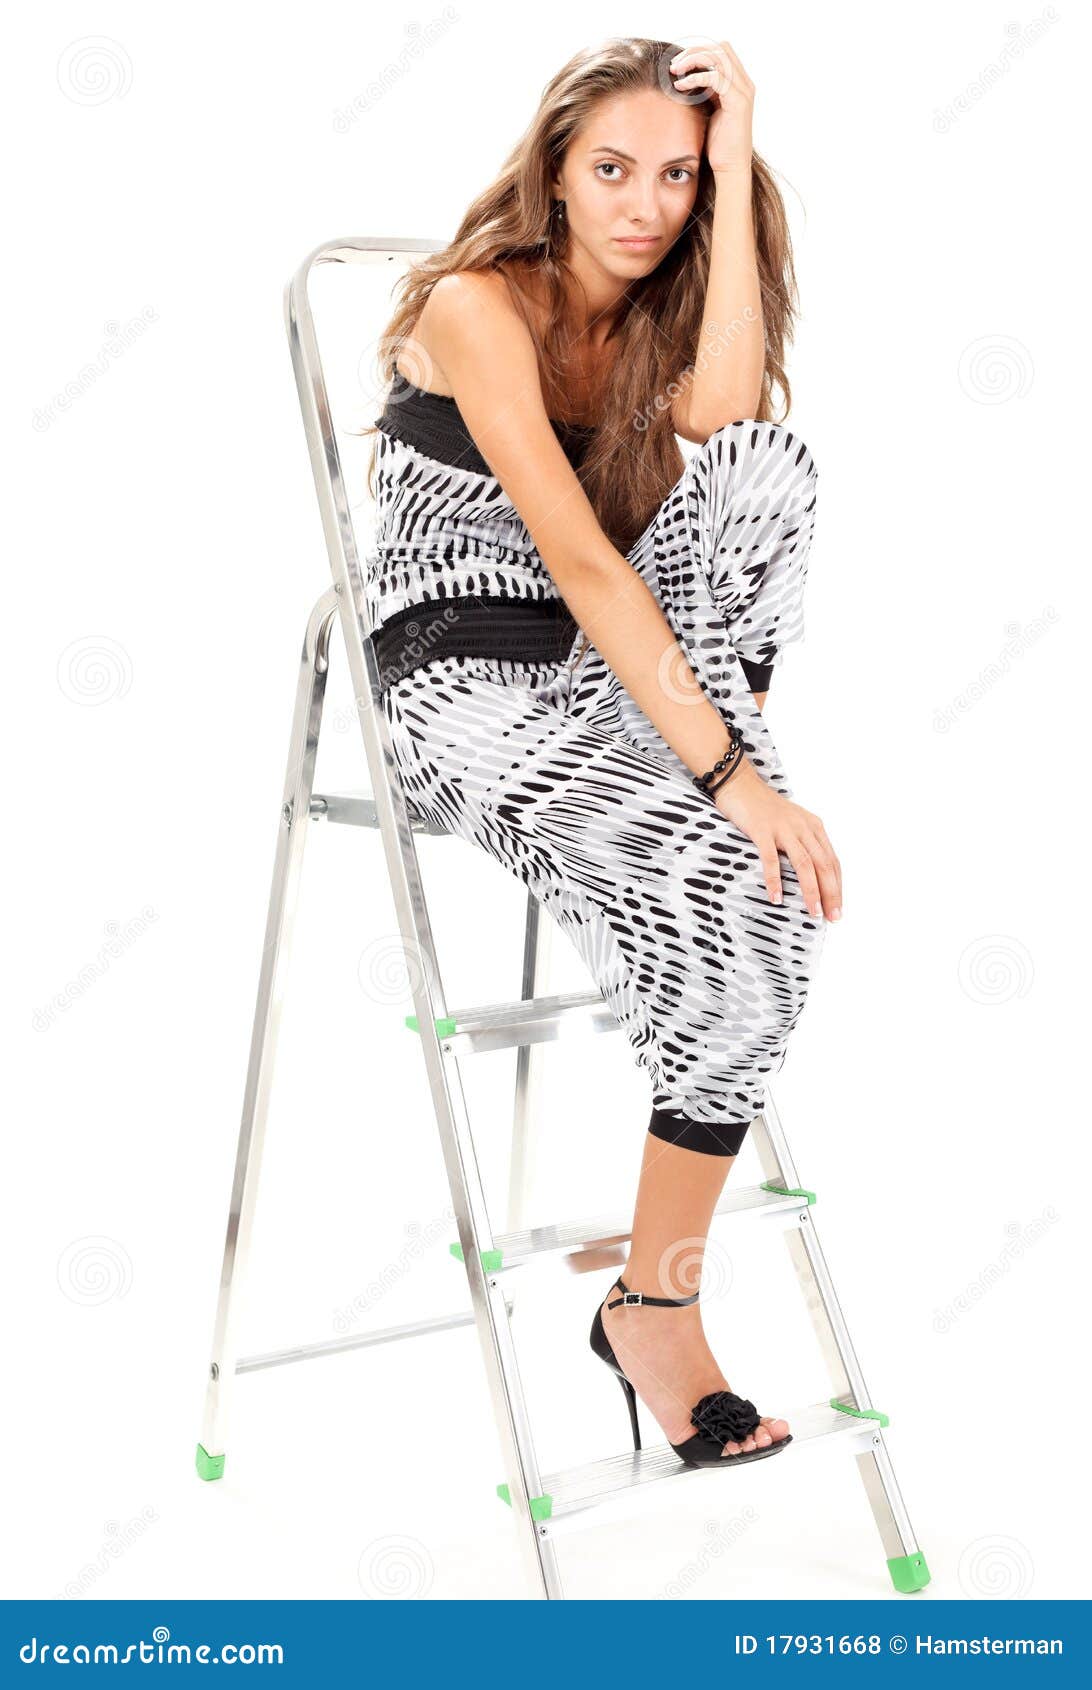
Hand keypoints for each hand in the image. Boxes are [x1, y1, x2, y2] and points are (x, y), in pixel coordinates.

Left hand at [667, 40, 754, 172]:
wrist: (730, 168)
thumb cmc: (718, 145)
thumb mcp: (710, 111)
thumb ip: (706, 92)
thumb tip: (687, 78)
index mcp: (739, 84)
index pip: (721, 51)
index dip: (700, 50)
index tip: (679, 63)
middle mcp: (744, 84)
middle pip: (721, 48)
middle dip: (695, 51)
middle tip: (675, 64)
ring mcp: (743, 92)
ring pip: (718, 58)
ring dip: (693, 60)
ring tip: (675, 71)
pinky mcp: (737, 103)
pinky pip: (715, 78)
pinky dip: (695, 78)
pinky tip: (680, 87)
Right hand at [712, 761, 841, 919]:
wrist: (740, 784)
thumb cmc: (764, 808)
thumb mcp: (792, 823)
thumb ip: (803, 843)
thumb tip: (811, 876)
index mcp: (814, 827)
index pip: (833, 862)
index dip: (837, 886)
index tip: (837, 908)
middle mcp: (803, 827)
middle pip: (823, 865)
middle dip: (830, 893)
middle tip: (832, 917)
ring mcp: (783, 829)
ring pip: (804, 864)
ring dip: (811, 891)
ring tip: (813, 912)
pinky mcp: (762, 830)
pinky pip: (771, 859)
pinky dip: (775, 880)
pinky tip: (776, 897)